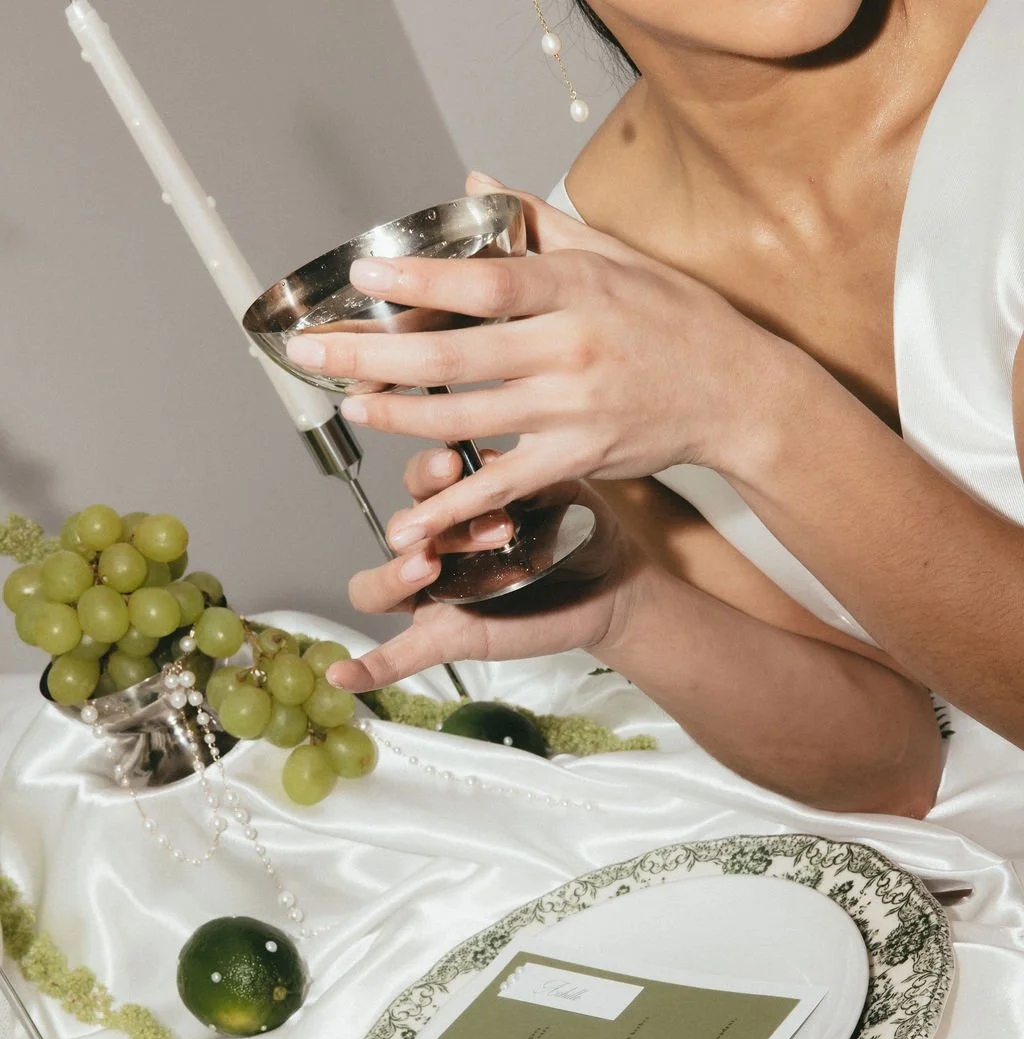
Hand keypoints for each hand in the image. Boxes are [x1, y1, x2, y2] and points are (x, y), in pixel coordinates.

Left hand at [284, 172, 771, 546]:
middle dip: (376, 355)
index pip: (486, 284)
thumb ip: (540, 225)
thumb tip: (476, 182)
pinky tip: (410, 519)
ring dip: (398, 416)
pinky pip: (502, 486)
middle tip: (316, 351)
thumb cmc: (680, 321)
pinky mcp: (576, 461)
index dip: (420, 283)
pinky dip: (454, 507)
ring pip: (467, 419)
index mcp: (578, 289)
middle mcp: (570, 351)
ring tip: (349, 404)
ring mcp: (571, 413)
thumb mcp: (618, 256)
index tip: (365, 278)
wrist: (738, 394)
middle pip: (456, 355)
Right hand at [325, 450, 634, 692]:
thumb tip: (486, 457)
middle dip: (429, 522)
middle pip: (397, 530)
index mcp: (455, 503)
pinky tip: (344, 674)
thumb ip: (516, 477)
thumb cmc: (579, 533)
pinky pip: (397, 654)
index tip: (455, 462)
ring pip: (376, 587)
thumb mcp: (554, 492)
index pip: (418, 481)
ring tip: (426, 569)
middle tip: (485, 526)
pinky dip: (367, 667)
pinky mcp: (446, 636)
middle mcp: (435, 545)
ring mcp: (434, 594)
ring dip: (392, 576)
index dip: (429, 471)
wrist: (611, 586)